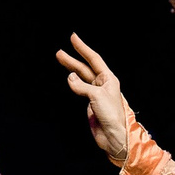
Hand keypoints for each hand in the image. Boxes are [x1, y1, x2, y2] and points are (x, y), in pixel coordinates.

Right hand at [55, 34, 133, 164]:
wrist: (114, 136)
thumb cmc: (111, 115)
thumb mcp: (97, 96)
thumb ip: (82, 86)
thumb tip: (70, 78)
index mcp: (109, 79)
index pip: (94, 59)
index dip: (83, 48)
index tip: (73, 38)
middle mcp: (103, 84)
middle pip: (86, 67)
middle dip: (73, 59)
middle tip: (60, 52)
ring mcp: (96, 93)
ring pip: (81, 77)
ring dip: (71, 69)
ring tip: (61, 59)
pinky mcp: (90, 103)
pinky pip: (80, 89)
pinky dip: (73, 83)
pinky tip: (68, 78)